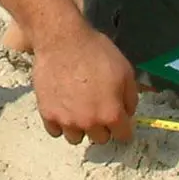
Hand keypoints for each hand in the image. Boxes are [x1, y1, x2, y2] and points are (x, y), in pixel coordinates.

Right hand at [33, 20, 137, 144]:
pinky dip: (60, 123)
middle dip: (102, 126)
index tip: (119, 119)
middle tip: (96, 108)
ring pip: (76, 138)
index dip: (123, 127)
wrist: (61, 40)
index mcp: (111, 114)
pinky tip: (62, 108)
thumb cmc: (95, 51)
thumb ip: (131, 97)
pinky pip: (55, 131)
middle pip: (100, 139)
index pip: (123, 136)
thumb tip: (127, 113)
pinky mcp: (47, 114)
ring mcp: (66, 120)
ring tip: (77, 109)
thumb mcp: (125, 70)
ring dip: (80, 127)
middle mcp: (90, 123)